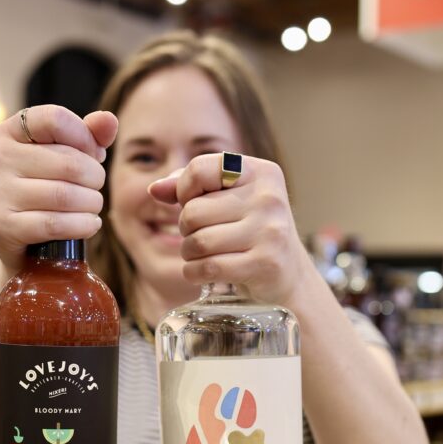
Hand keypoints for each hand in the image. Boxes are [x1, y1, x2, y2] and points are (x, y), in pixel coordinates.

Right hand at [0, 105, 118, 271]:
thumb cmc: (46, 191)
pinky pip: (55, 224)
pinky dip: (82, 225)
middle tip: (96, 188)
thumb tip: (109, 119)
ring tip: (94, 206)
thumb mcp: (66, 157)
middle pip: (68, 162)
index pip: (55, 119)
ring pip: (64, 195)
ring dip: (92, 203)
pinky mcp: (0, 226)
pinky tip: (90, 224)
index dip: (85, 138)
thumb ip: (88, 135)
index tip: (93, 155)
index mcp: (8, 132)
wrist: (22, 244)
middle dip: (95, 178)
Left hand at [148, 154, 311, 305]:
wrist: (288, 275)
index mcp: (261, 172)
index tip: (190, 202)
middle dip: (186, 229)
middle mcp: (269, 198)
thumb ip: (190, 188)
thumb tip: (154, 189)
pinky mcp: (266, 264)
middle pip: (193, 211)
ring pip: (199, 242)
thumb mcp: (228, 200)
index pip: (201, 168)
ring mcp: (270, 231)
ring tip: (200, 255)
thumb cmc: (250, 232)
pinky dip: (194, 273)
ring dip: (189, 253)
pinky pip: (209, 267)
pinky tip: (201, 272)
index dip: (184, 189)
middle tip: (200, 236)